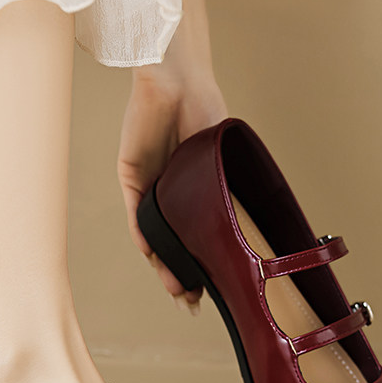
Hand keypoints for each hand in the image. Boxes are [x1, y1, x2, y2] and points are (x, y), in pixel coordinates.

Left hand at [117, 73, 227, 312]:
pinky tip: (155, 258)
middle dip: (182, 278)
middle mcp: (168, 195)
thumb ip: (228, 190)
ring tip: (180, 291)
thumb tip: (250, 228)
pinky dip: (145, 236)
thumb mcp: (223, 160)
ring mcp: (149, 187)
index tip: (212, 293)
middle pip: (171, 245)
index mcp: (190, 193)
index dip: (201, 267)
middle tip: (194, 303)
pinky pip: (136, 213)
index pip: (193, 238)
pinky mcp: (131, 174)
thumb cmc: (205, 111)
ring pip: (153, 237)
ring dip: (164, 266)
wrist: (181, 79)